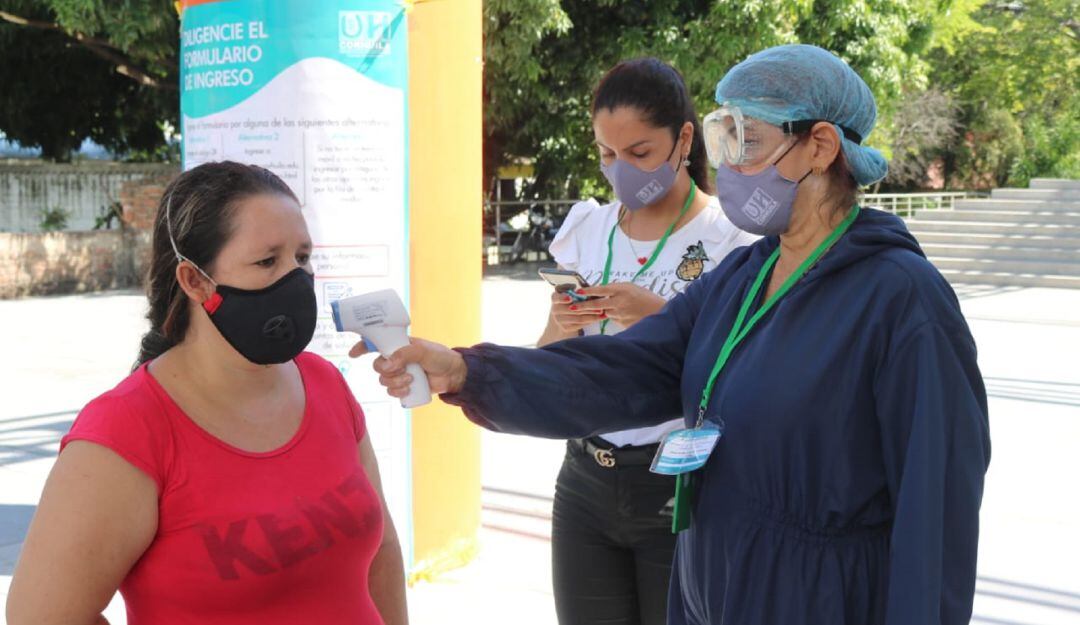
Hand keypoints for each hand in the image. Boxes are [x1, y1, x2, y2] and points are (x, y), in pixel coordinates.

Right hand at [350, 337, 467, 397]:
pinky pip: (391, 392)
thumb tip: (388, 364)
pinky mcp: (404, 387)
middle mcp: (396, 359)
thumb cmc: (440, 357)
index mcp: (398, 345)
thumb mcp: (423, 350)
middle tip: (403, 370)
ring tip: (410, 380)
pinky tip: (408, 390)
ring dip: (395, 382)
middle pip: (377, 366)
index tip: (354, 354)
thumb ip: (404, 354)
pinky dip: (397, 392)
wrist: (453, 375)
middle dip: (387, 371)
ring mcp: (399, 373)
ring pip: (383, 380)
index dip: (362, 347)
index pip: (376, 344)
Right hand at [549, 290, 605, 333]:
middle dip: (587, 307)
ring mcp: (559, 320)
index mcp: (555, 298)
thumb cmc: (573, 300)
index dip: (562, 298)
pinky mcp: (566, 328)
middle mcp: (554, 309)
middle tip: (599, 306)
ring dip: (592, 315)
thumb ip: (581, 292)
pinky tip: (600, 318)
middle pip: (571, 309)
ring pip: (578, 318)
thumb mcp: (574, 294)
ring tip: (603, 312)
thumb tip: (595, 289)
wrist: (566, 316)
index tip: (570, 298)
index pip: (556, 297)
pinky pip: (581, 324)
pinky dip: (591, 320)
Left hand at [575, 283, 665, 327]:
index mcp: (622, 289)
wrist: (660, 312)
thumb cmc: (646, 297)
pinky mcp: (622, 323)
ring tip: (601, 308)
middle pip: (597, 304)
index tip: (578, 292)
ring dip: (600, 311)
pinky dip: (612, 317)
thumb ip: (616, 288)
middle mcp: (620, 302)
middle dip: (582, 306)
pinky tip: (619, 315)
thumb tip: (601, 290)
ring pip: (604, 312)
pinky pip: (612, 319)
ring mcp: (621, 314)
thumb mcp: (632, 287)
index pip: (601, 290)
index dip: (588, 291)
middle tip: (572, 307)